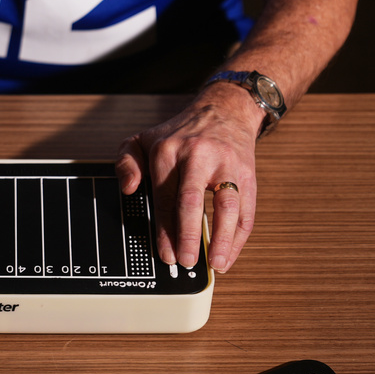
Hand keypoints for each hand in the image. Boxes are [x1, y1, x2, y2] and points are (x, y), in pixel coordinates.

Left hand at [115, 84, 262, 272]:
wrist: (224, 110)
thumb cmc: (181, 134)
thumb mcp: (143, 139)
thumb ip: (127, 162)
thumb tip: (128, 188)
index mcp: (169, 152)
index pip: (165, 198)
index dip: (165, 230)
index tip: (166, 254)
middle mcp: (198, 156)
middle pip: (192, 200)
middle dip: (189, 235)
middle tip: (186, 261)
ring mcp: (226, 165)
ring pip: (227, 205)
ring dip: (222, 239)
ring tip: (215, 263)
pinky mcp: (247, 174)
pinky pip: (246, 209)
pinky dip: (238, 236)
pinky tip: (228, 254)